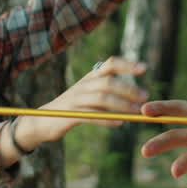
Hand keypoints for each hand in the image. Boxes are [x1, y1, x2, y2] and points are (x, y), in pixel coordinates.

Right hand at [14, 56, 147, 149]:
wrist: (41, 121)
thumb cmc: (72, 108)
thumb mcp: (88, 96)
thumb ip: (107, 92)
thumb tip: (134, 95)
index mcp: (90, 78)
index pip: (110, 64)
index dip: (127, 64)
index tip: (144, 68)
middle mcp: (83, 85)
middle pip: (108, 82)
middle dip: (128, 88)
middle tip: (145, 96)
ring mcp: (75, 100)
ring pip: (101, 98)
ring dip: (121, 104)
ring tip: (136, 111)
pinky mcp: (70, 115)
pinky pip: (91, 116)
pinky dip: (107, 119)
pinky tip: (120, 123)